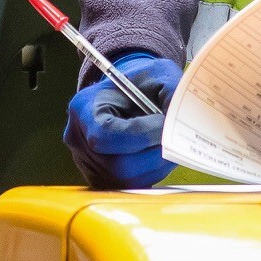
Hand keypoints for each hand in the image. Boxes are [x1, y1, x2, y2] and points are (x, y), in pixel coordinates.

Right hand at [63, 52, 182, 188]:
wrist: (129, 94)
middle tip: (176, 139)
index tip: (166, 124)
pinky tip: (160, 152)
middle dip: (154, 153)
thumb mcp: (157, 75)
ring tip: (170, 143)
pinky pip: (132, 185)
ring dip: (157, 164)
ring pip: (129, 180)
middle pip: (119, 165)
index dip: (141, 134)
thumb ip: (171, 95)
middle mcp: (79, 141)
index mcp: (84, 108)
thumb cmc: (141, 82)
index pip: (106, 135)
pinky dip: (152, 171)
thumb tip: (181, 123)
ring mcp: (90, 165)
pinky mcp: (104, 180)